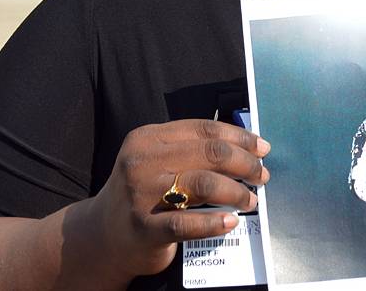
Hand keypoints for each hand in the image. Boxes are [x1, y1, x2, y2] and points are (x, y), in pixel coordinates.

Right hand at [86, 120, 270, 278]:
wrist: (103, 236)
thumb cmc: (143, 195)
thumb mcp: (158, 162)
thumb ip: (192, 151)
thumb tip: (248, 148)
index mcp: (148, 138)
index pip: (205, 129)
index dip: (240, 138)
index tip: (262, 149)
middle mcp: (142, 161)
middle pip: (210, 153)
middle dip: (244, 164)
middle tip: (261, 176)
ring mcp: (140, 194)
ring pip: (204, 183)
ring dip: (236, 192)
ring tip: (251, 200)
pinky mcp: (143, 227)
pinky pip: (187, 223)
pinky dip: (214, 222)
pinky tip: (230, 222)